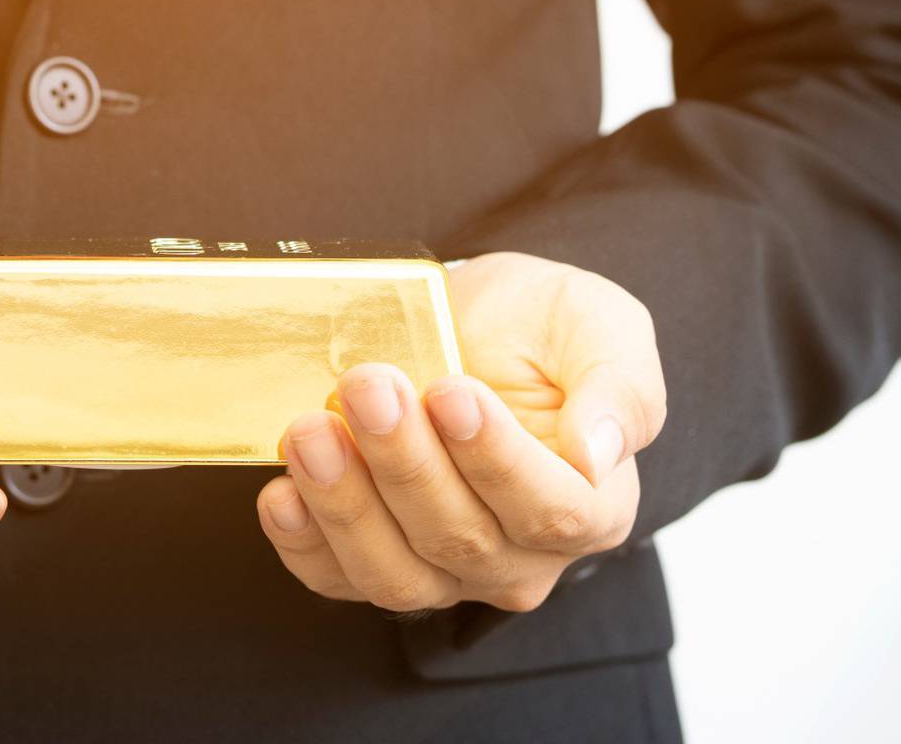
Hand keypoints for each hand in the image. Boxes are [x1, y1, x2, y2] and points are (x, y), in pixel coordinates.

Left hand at [257, 251, 665, 613]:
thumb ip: (620, 389)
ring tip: (310, 432)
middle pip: (460, 537)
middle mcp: (520, 555)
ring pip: (395, 573)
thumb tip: (601, 454)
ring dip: (345, 505)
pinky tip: (281, 492)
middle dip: (404, 460)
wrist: (472, 323)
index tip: (450, 393)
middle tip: (367, 385)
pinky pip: (335, 578)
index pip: (549, 509)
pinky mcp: (375, 558)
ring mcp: (444, 570)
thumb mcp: (599, 324)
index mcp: (595, 506)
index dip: (495, 459)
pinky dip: (302, 543)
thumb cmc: (541, 325)